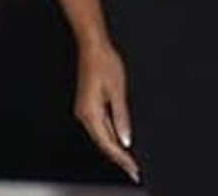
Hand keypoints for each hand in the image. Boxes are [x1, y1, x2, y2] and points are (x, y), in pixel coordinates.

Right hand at [75, 42, 138, 182]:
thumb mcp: (118, 90)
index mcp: (91, 113)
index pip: (108, 143)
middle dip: (118, 158)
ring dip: (114, 148)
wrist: (93, 47)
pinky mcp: (87, 105)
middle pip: (103, 143)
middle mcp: (84, 115)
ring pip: (100, 137)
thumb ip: (121, 116)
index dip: (121, 158)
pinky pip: (99, 127)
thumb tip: (125, 138)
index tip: (133, 168)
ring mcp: (84, 110)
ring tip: (128, 160)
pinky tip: (119, 140)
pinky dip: (110, 137)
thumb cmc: (105, 63)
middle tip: (133, 170)